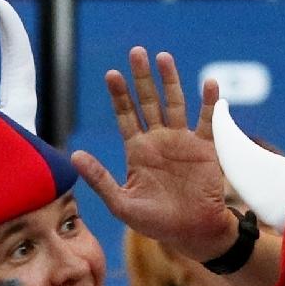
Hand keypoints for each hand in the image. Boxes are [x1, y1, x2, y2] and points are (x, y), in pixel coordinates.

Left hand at [71, 48, 235, 261]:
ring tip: (163, 57)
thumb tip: (75, 155)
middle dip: (142, 78)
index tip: (111, 74)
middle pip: (149, 102)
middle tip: (136, 52)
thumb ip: (100, 179)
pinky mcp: (205, 149)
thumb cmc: (156, 223)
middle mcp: (159, 140)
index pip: (126, 116)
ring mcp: (183, 142)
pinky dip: (210, 103)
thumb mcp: (122, 204)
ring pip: (175, 104)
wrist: (192, 233)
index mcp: (138, 151)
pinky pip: (208, 122)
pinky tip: (209, 84)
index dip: (119, 96)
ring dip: (171, 81)